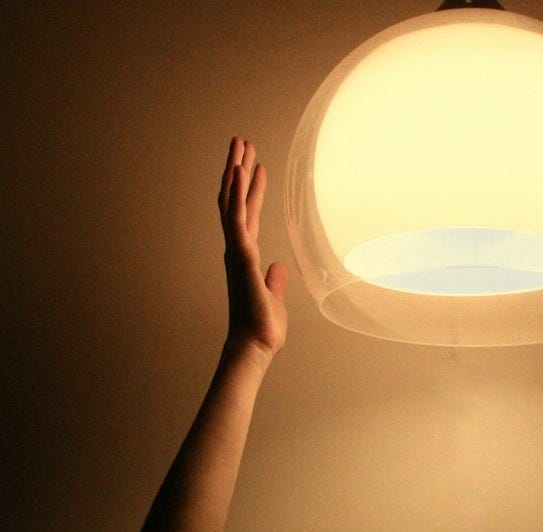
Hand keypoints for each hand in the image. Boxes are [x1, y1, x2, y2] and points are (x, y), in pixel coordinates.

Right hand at [218, 138, 287, 363]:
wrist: (255, 345)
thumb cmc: (262, 327)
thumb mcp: (274, 298)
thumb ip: (274, 281)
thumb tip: (277, 268)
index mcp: (246, 257)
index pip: (248, 215)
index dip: (251, 191)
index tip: (256, 167)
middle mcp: (237, 249)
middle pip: (235, 201)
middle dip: (238, 170)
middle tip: (242, 143)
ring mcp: (237, 250)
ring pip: (232, 202)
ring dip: (235, 172)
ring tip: (240, 145)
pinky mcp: (241, 255)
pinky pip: (236, 218)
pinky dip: (237, 193)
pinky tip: (239, 171)